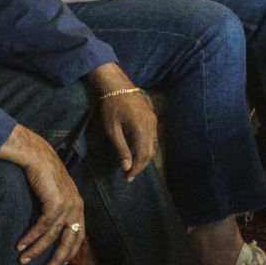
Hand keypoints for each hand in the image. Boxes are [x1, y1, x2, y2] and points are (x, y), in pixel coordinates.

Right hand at [0, 123, 85, 264]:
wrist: (38, 156)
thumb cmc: (43, 174)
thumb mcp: (55, 193)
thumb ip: (56, 208)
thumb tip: (50, 226)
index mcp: (78, 205)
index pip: (79, 234)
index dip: (71, 250)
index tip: (61, 263)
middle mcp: (76, 206)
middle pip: (71, 240)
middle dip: (58, 258)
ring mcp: (67, 205)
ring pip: (53, 236)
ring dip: (36, 250)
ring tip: (23, 260)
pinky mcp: (55, 203)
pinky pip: (42, 227)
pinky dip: (31, 237)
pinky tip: (20, 245)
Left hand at [87, 65, 157, 180]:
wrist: (117, 86)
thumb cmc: (111, 107)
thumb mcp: (112, 130)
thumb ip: (121, 149)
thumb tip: (126, 167)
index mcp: (141, 127)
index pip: (143, 154)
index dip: (136, 168)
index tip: (127, 177)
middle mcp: (151, 124)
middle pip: (150, 152)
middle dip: (141, 166)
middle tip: (129, 175)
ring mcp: (154, 121)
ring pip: (154, 145)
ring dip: (145, 158)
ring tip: (133, 167)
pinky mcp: (152, 118)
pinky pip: (153, 138)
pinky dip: (148, 149)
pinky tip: (139, 154)